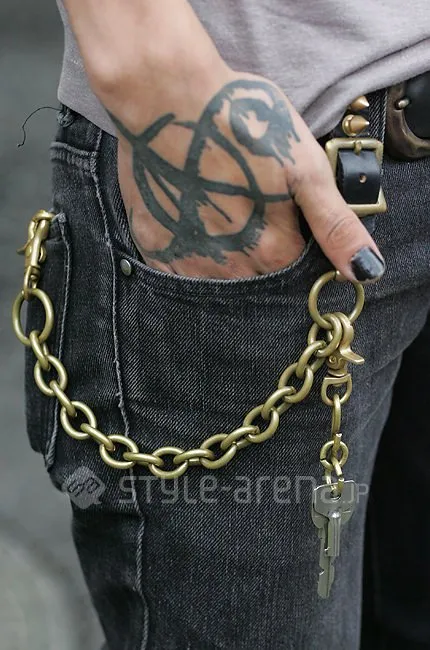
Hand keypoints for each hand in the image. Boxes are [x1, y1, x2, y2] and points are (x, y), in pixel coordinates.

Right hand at [114, 70, 384, 281]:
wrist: (166, 98)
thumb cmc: (241, 123)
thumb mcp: (304, 168)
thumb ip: (335, 225)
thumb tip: (367, 269)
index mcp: (274, 250)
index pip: (297, 272)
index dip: (297, 247)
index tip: (288, 220)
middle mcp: (233, 268)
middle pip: (259, 279)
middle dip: (262, 255)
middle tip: (250, 209)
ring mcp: (190, 261)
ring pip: (220, 280)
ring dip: (227, 258)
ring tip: (221, 212)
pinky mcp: (157, 247)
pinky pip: (181, 271)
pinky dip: (192, 255)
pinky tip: (193, 221)